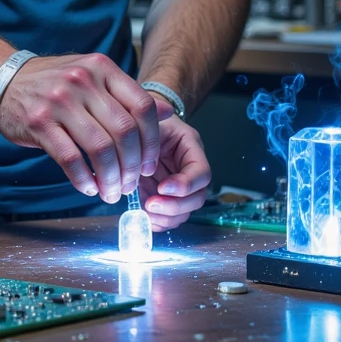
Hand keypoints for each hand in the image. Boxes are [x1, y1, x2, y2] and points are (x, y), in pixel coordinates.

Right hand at [0, 53, 159, 203]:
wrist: (4, 79)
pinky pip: (71, 159)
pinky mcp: (39, 123)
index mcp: (102, 68)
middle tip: (130, 185)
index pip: (142, 106)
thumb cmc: (53, 82)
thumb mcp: (93, 76)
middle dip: (132, 166)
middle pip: (125, 131)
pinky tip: (89, 187)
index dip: (151, 141)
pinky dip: (84, 179)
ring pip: (100, 149)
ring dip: (110, 178)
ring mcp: (59, 101)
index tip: (149, 164)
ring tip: (111, 191)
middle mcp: (83, 81)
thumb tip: (166, 113)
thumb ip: (126, 95)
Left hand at [136, 108, 210, 231]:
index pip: (201, 173)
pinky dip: (159, 222)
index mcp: (191, 148)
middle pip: (197, 197)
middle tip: (151, 204)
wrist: (139, 124)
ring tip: (146, 211)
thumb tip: (143, 150)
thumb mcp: (149, 119)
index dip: (185, 185)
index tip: (162, 187)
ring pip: (185, 211)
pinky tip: (145, 217)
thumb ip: (148, 131)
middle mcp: (190, 170)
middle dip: (175, 206)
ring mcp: (180, 187)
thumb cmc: (145, 119)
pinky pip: (170, 217)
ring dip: (166, 217)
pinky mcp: (166, 198)